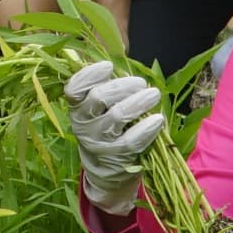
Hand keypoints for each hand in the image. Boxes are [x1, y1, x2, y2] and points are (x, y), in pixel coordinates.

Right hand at [62, 58, 165, 216]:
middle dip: (123, 86)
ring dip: (138, 102)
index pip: (74, 89)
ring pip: (117, 116)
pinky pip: (133, 140)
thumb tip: (122, 62)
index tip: (108, 66)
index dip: (89, 75)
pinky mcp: (116, 157)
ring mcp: (99, 142)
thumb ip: (106, 87)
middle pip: (98, 98)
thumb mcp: (99, 109)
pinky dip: (147, 128)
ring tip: (154, 95)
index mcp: (76, 107)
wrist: (105, 170)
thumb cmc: (107, 128)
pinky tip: (158, 120)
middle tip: (140, 83)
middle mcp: (83, 124)